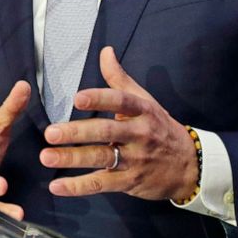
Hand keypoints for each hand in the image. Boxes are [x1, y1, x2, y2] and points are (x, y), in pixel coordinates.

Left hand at [40, 46, 198, 200]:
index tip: (77, 98)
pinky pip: (101, 184)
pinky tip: (57, 186)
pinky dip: (78, 187)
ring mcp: (135, 160)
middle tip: (51, 133)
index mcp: (142, 111)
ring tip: (47, 156)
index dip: (99, 99)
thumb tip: (105, 51)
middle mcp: (139, 134)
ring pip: (101, 158)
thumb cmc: (159, 128)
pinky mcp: (129, 182)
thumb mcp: (145, 101)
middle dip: (77, 132)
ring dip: (72, 159)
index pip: (120, 102)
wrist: (190, 166)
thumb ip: (119, 78)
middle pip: (105, 132)